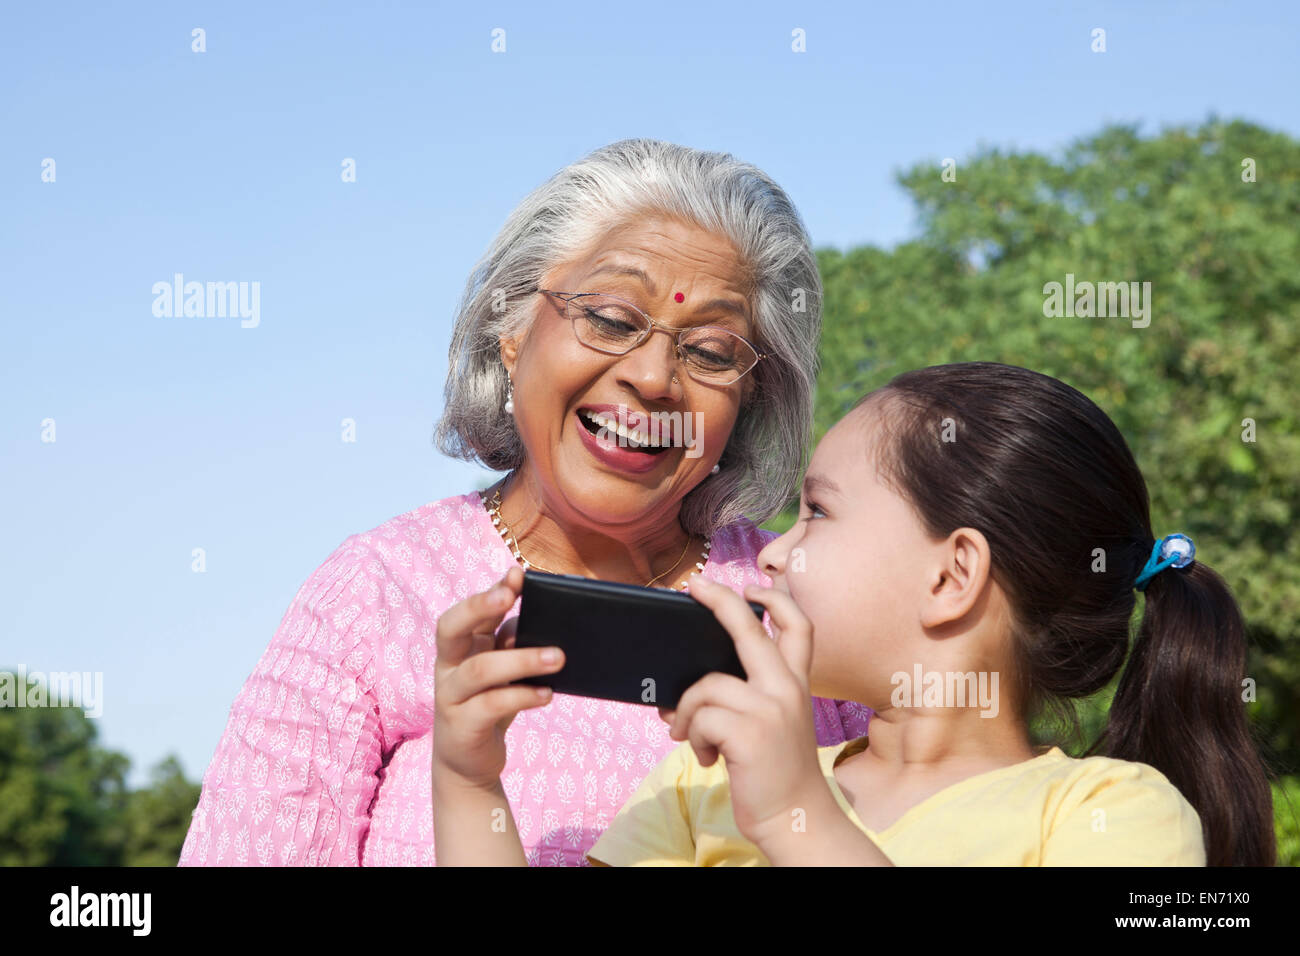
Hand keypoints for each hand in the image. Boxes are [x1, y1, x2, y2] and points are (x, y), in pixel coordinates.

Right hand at [433, 566, 564, 791]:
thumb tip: (535, 621)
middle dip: (480, 606)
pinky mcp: (461, 726)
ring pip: (479, 669)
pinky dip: (522, 696)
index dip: (490, 590)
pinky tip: (546, 694)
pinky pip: (491, 705)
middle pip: (450, 627)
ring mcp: (450, 696)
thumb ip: (511, 644)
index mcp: (459, 647)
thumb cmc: (489, 705)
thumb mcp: (502, 671)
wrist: (468, 762)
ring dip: (522, 659)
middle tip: (512, 595)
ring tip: (558, 657)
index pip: (468, 611)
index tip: (517, 574)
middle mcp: (447, 666)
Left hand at [658, 574, 830, 845]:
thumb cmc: (775, 773)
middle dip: (719, 599)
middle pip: (748, 628)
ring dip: (687, 712)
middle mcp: (786, 688)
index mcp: (796, 684)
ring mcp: (769, 708)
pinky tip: (708, 758)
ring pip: (706, 684)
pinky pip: (700, 717)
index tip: (752, 586)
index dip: (775, 599)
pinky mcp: (749, 732)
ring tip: (690, 737)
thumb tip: (683, 688)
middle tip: (694, 585)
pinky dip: (692, 737)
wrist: (796, 819)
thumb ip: (743, 699)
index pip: (798, 626)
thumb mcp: (773, 725)